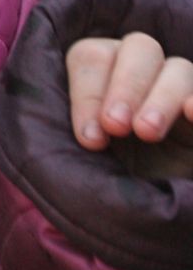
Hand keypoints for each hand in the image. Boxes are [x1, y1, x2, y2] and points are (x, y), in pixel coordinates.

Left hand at [66, 32, 192, 179]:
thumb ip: (87, 136)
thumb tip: (92, 134)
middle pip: (140, 48)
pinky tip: (191, 111)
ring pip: (178, 69)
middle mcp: (146, 75)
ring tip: (147, 131)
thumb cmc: (110, 185)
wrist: (148, 221)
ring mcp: (182, 93)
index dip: (88, 93)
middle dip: (126, 84)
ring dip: (161, 97)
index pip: (93, 57)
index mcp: (104, 74)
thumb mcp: (88, 161)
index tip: (90, 137)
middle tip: (116, 126)